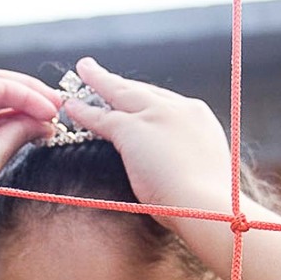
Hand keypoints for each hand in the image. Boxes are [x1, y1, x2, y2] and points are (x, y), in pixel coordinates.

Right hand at [0, 69, 60, 185]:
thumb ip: (19, 133)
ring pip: (5, 85)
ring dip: (35, 95)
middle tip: (59, 109)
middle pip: (3, 92)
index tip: (50, 122)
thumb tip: (46, 124)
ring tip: (56, 108)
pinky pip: (3, 85)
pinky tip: (46, 108)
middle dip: (34, 99)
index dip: (26, 111)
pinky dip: (27, 95)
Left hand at [63, 57, 234, 219]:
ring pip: (120, 93)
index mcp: (200, 119)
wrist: (209, 207)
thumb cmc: (210, 206)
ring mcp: (156, 116)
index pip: (167, 102)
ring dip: (99, 82)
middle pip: (144, 91)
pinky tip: (70, 107)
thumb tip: (178, 173)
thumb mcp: (205, 173)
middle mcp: (179, 109)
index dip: (148, 99)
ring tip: (83, 71)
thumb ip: (188, 162)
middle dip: (122, 83)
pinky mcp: (134, 130)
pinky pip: (102, 117)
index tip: (137, 97)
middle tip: (103, 74)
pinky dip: (84, 111)